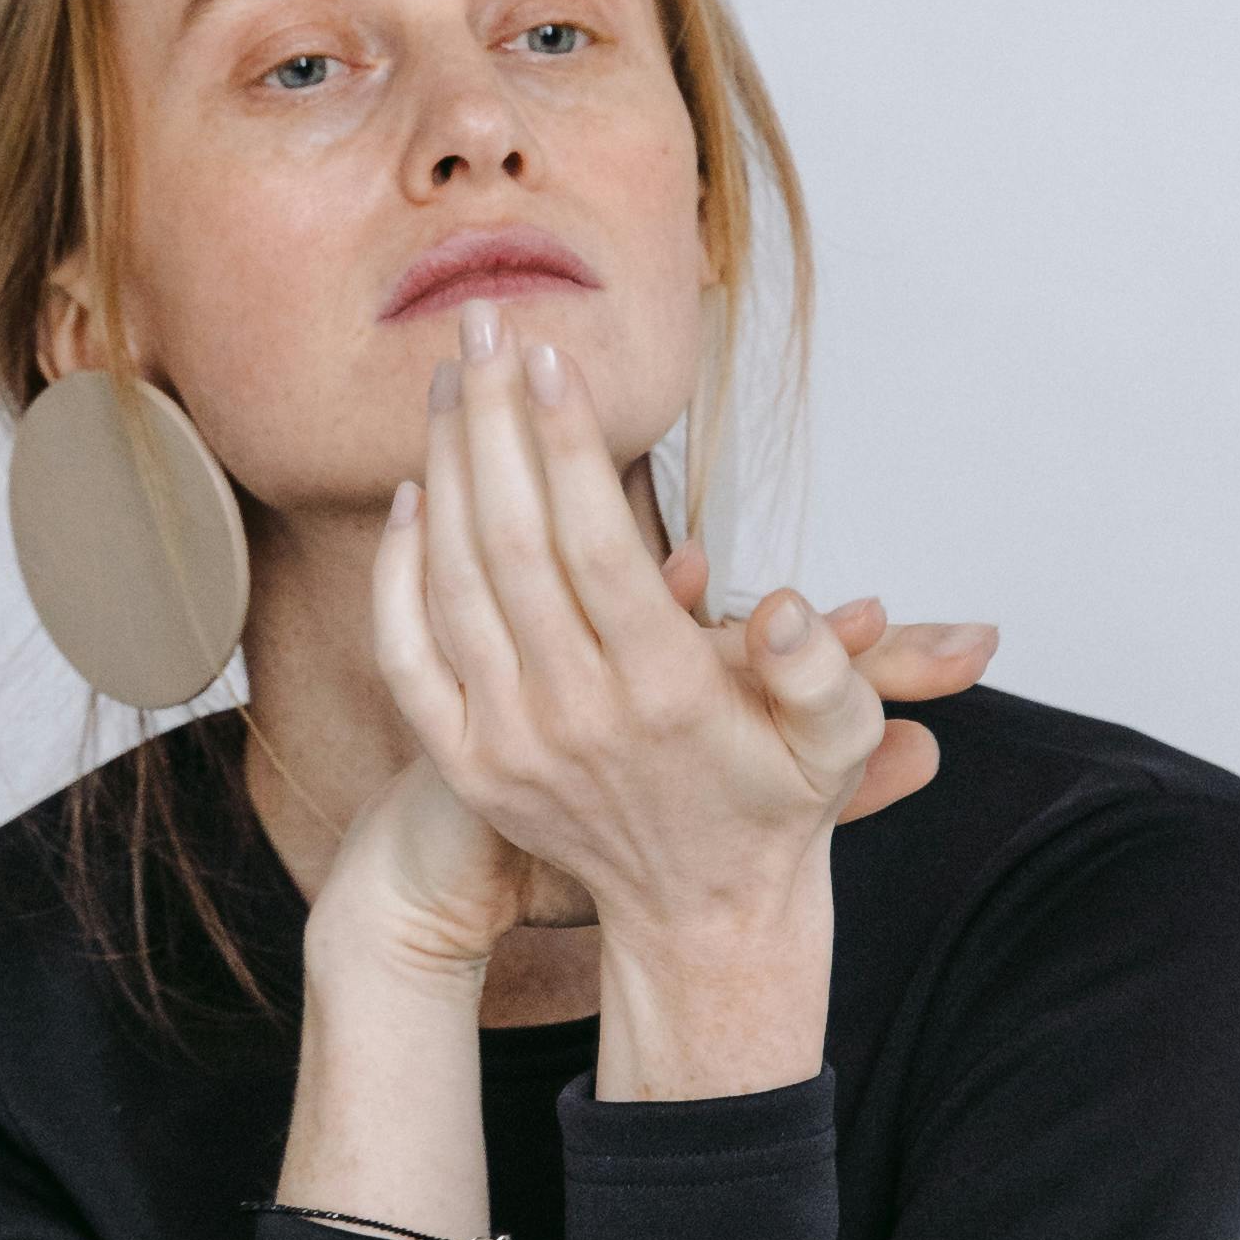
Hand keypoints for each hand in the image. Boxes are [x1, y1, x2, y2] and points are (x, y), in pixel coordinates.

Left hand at [380, 312, 954, 1090]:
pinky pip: (409, 652)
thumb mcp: (841, 739)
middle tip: (482, 326)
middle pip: (509, 542)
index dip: (566, 443)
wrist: (700, 912)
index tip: (549, 357)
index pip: (595, 544)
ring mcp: (508, 743)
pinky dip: (399, 570)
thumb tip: (794, 610)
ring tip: (447, 378)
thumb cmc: (773, 798)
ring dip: (443, 468)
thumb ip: (825, 670)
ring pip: (452, 582)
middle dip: (490, 420)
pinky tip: (413, 494)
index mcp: (666, 694)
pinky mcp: (467, 763)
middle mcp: (574, 716)